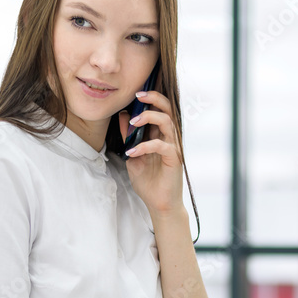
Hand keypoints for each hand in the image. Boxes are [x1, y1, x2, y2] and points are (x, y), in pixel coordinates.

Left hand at [119, 89, 183, 217]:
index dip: (150, 99)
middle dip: (154, 99)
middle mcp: (169, 138)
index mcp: (160, 135)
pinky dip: (144, 146)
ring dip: (149, 118)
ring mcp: (173, 147)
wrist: (158, 203)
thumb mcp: (132, 156)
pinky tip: (131, 153)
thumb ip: (128, 137)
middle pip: (168, 109)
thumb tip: (123, 116)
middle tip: (138, 96)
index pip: (159, 109)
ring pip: (167, 122)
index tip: (135, 94)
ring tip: (133, 123)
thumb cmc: (148, 181)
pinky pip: (161, 146)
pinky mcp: (174, 159)